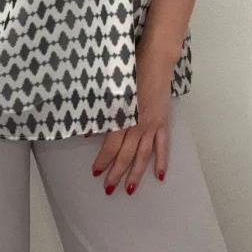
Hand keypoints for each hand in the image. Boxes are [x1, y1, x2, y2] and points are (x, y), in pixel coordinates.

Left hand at [90, 45, 173, 194]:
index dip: (103, 160)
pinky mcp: (163, 123)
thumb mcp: (113, 91)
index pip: (111, 145)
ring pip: (143, 155)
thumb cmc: (131, 72)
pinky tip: (158, 176)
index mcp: (124, 117)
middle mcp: (138, 125)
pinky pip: (162, 146)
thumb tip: (88, 132)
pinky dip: (161, 161)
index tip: (96, 172)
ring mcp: (153, 126)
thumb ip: (104, 113)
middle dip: (117, 173)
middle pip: (126, 154)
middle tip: (109, 189)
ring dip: (136, 173)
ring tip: (130, 189)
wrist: (155, 62)